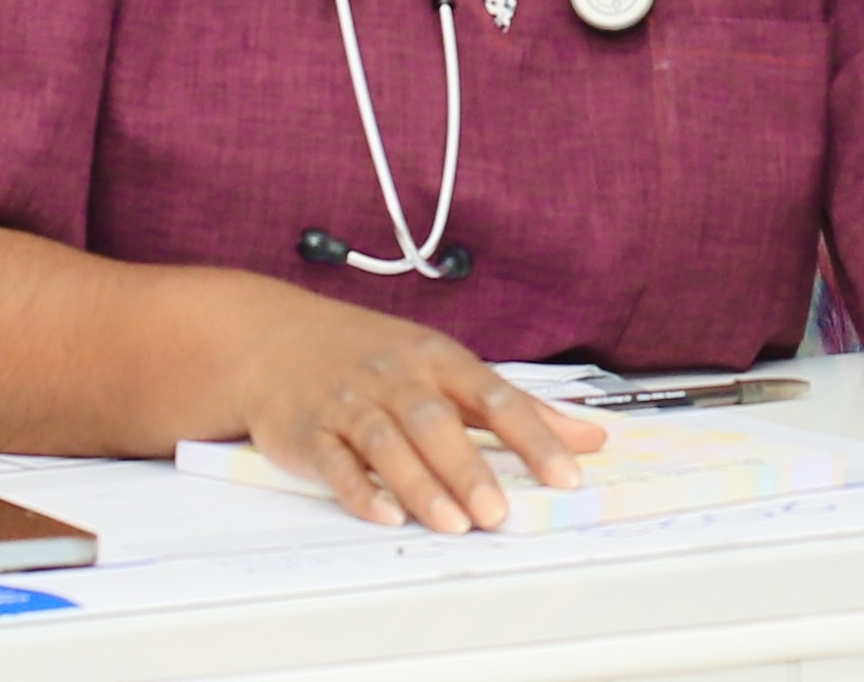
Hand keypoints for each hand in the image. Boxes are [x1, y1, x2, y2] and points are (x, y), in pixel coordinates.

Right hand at [229, 293, 606, 533]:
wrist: (277, 340)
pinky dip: (359, 490)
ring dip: (421, 486)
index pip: (497, 397)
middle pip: (438, 423)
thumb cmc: (376, 356)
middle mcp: (397, 378)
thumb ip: (516, 408)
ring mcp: (350, 404)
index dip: (534, 437)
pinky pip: (335, 463)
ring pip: (388, 445)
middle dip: (470, 469)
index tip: (567, 473)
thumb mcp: (448, 367)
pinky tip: (385, 514)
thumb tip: (587, 436)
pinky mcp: (309, 432)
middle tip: (500, 511)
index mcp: (440, 359)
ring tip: (454, 523)